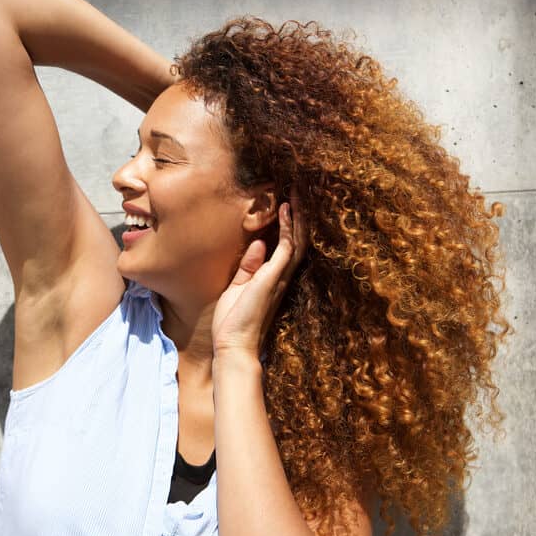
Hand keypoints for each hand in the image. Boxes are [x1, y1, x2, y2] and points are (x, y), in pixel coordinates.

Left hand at [211, 185, 309, 357]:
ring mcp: (280, 276)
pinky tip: (285, 209)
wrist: (234, 343)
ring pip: (298, 240)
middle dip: (300, 215)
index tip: (288, 202)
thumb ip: (249, 266)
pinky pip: (286, 247)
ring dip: (298, 215)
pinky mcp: (273, 278)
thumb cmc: (234, 320)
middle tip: (301, 191)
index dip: (290, 224)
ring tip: (298, 192)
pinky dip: (287, 227)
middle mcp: (282, 276)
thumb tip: (259, 243)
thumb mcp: (238, 287)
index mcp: (274, 277)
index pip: (288, 246)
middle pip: (299, 239)